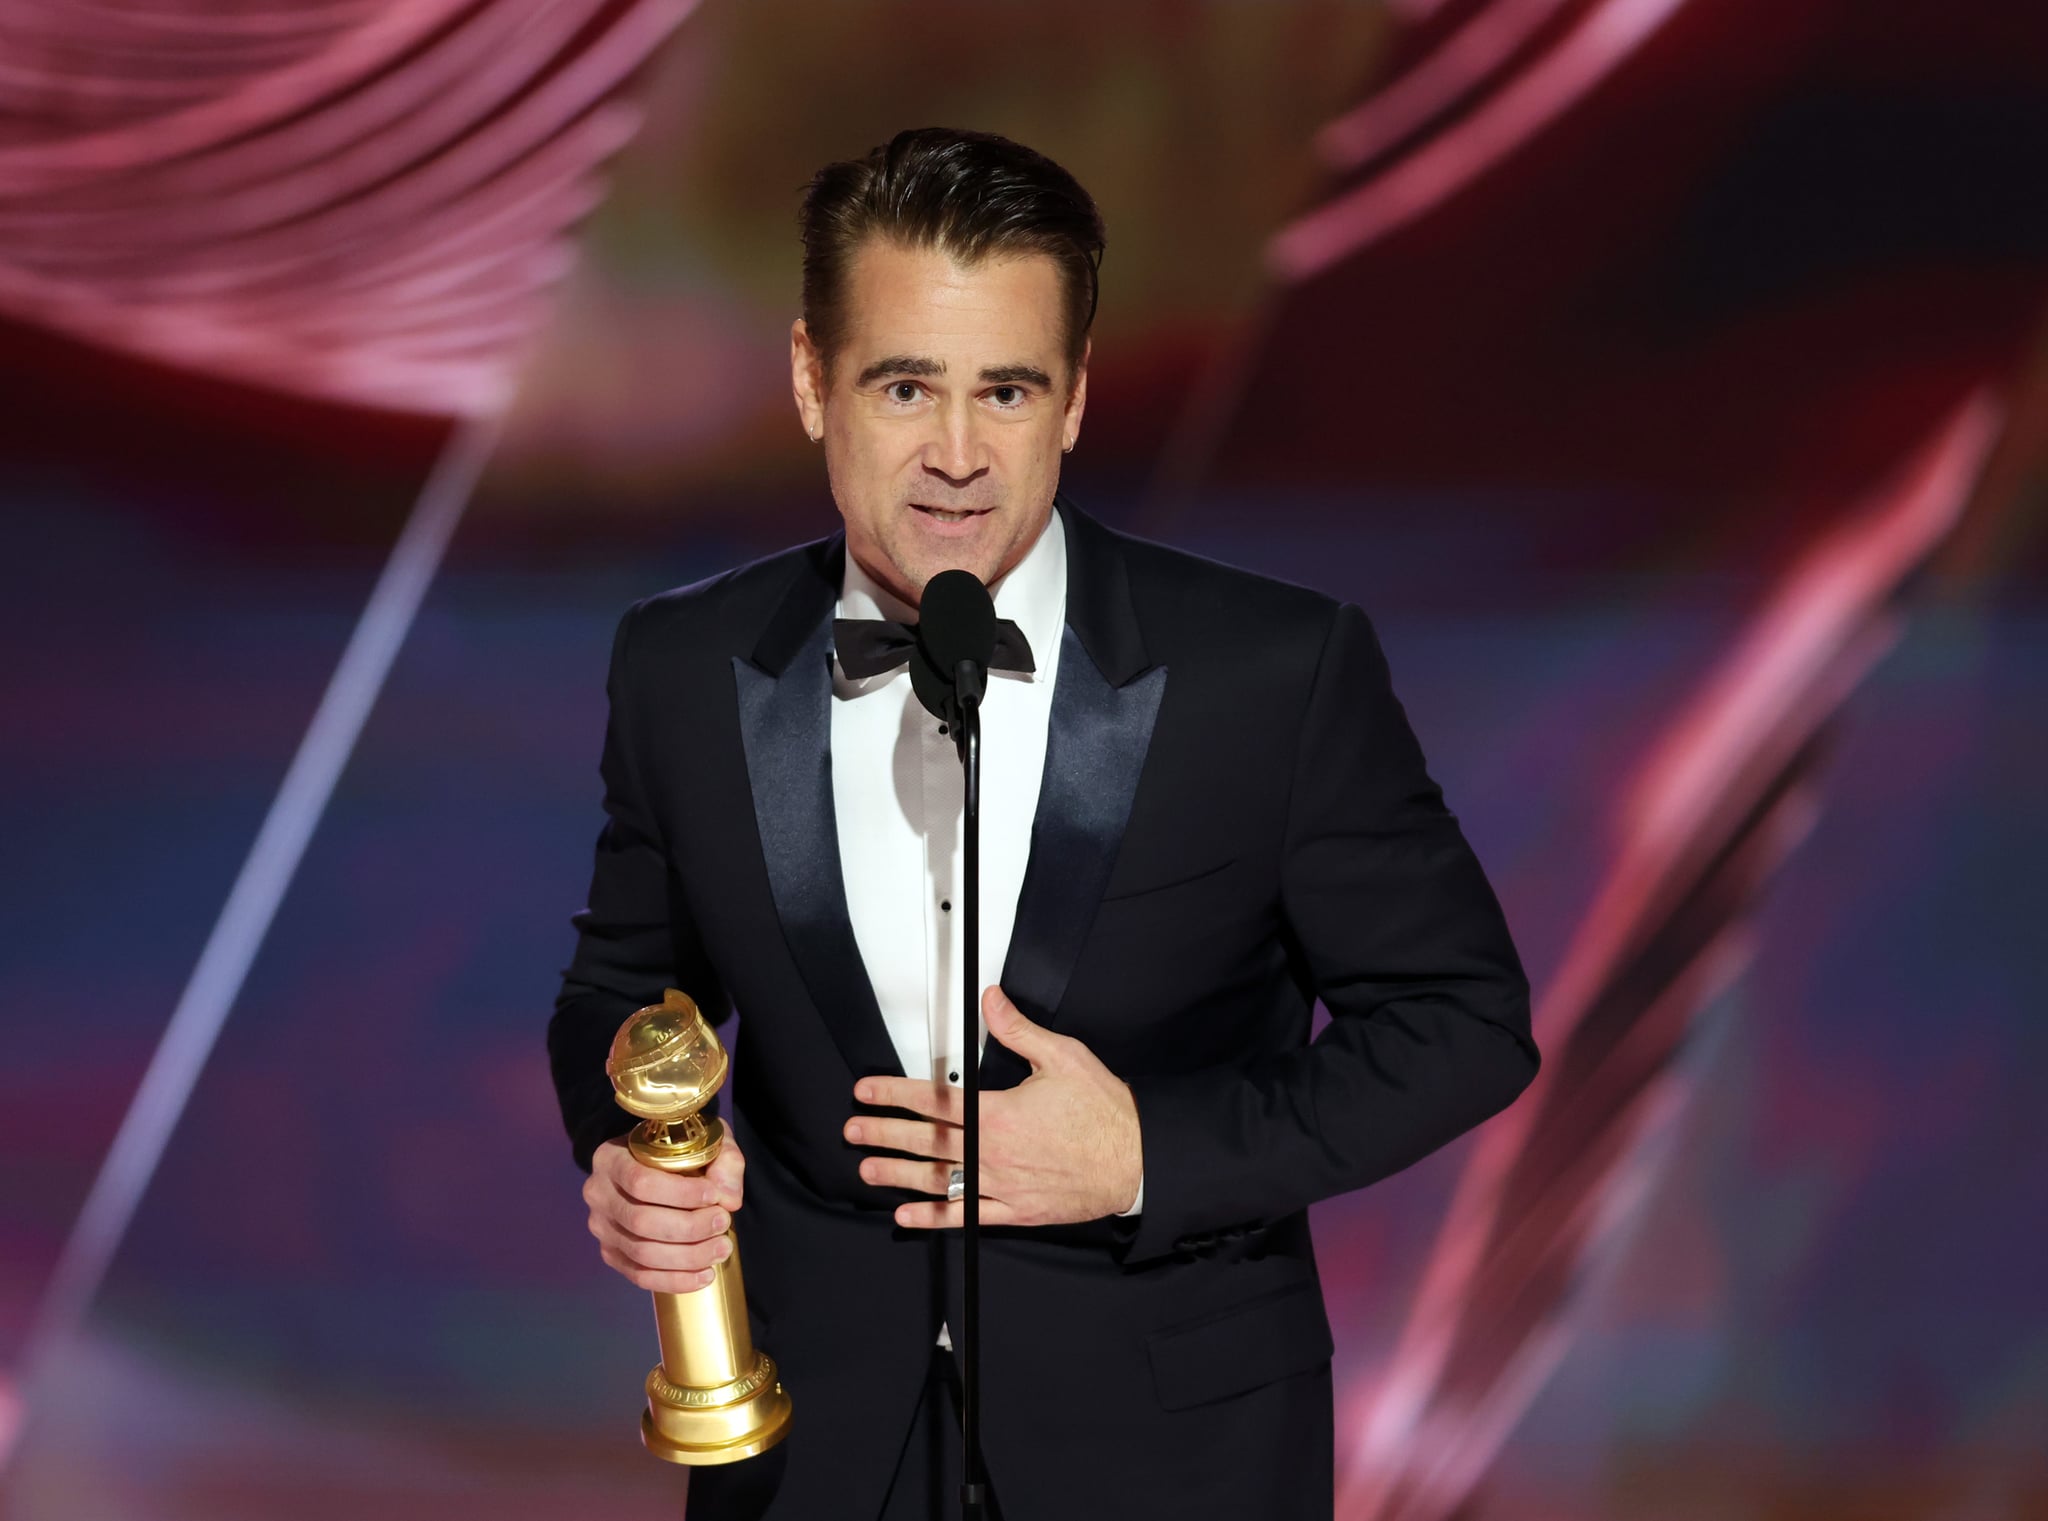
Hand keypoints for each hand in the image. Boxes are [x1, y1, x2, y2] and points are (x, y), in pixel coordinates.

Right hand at [583, 1130, 745, 1293]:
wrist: (657, 1165)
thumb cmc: (681, 1150)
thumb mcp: (705, 1141)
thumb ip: (724, 1162)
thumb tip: (729, 1200)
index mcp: (610, 1159)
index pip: (640, 1182)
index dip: (680, 1194)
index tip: (714, 1196)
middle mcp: (598, 1194)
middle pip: (641, 1221)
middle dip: (689, 1228)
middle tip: (723, 1223)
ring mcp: (602, 1228)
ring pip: (642, 1253)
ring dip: (687, 1256)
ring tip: (721, 1248)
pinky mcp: (612, 1254)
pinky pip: (640, 1276)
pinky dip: (675, 1280)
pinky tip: (704, 1275)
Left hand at [843, 986, 1142, 1227]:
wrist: (1135, 1162)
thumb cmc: (1105, 1113)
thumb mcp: (1063, 1057)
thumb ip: (1019, 1030)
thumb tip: (991, 1002)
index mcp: (999, 1114)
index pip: (934, 1101)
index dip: (894, 1094)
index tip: (867, 1092)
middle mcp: (993, 1152)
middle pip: (926, 1141)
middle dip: (884, 1134)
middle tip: (854, 1131)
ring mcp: (1001, 1186)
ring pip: (938, 1180)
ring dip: (898, 1174)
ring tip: (867, 1169)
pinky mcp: (1015, 1211)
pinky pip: (965, 1217)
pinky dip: (933, 1218)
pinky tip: (907, 1215)